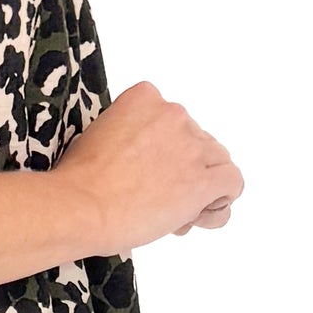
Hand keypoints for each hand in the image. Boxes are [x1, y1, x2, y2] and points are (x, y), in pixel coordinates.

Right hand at [55, 79, 245, 255]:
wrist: (81, 206)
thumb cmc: (79, 178)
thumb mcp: (99, 133)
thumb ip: (132, 134)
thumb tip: (150, 164)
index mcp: (146, 97)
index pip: (174, 121)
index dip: (167, 149)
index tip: (148, 170)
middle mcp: (174, 114)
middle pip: (198, 142)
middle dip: (183, 172)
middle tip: (157, 199)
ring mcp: (191, 146)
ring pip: (219, 162)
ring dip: (203, 187)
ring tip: (177, 213)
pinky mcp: (202, 181)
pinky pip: (233, 183)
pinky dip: (220, 202)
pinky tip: (198, 215)